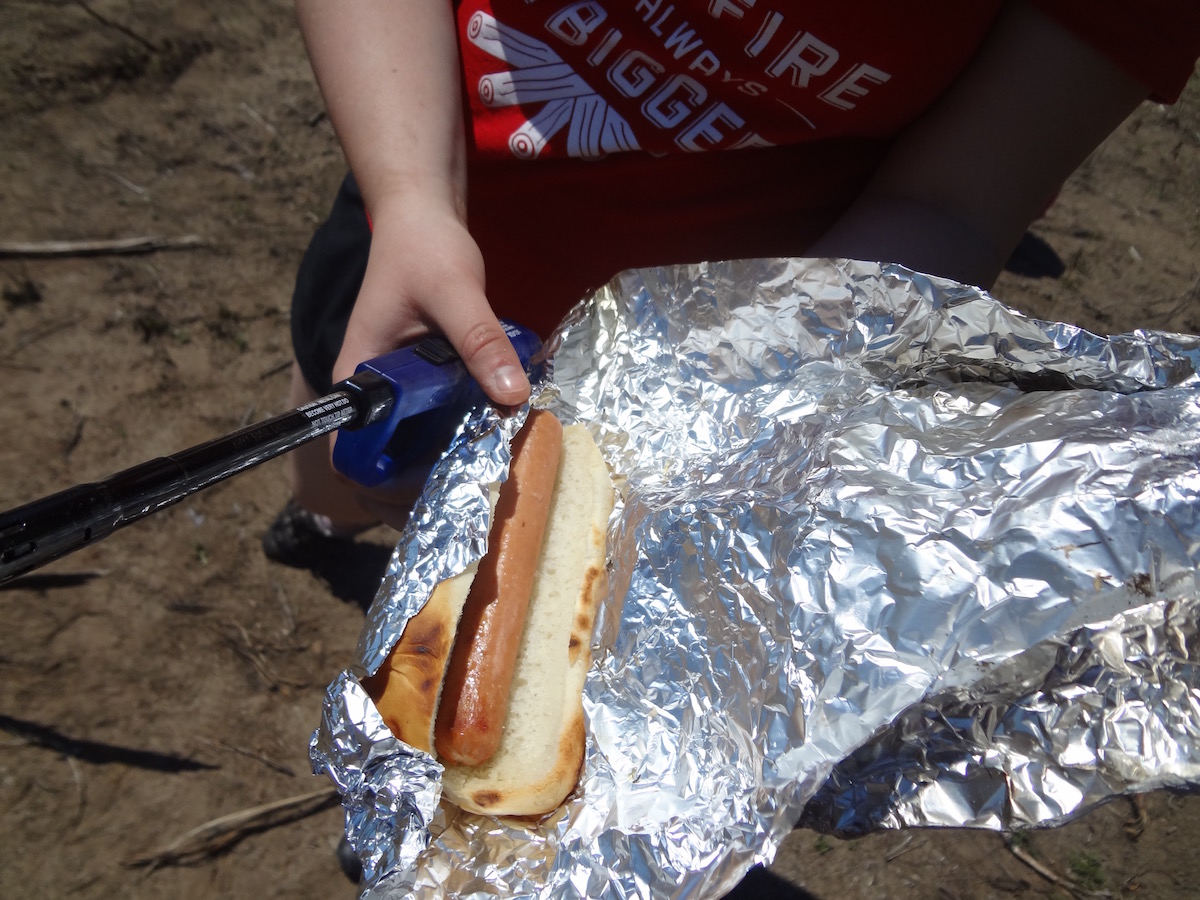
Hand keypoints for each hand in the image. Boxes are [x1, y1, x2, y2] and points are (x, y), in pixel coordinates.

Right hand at [328, 190, 531, 527]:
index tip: (430, 503)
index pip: (350, 455)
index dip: (380, 488)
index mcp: (358, 377)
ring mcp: (399, 392)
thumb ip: (480, 339)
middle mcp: (372, 394)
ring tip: (491, 483)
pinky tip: (497, 444)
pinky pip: (440, 423)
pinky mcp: (425, 384)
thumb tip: (512, 396)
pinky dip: (462, 437)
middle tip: (474, 502)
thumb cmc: (423, 247)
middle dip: (422, 489)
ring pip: (415, 447)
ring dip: (446, 466)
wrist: (424, 218)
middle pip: (385, 463)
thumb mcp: (456, 290)